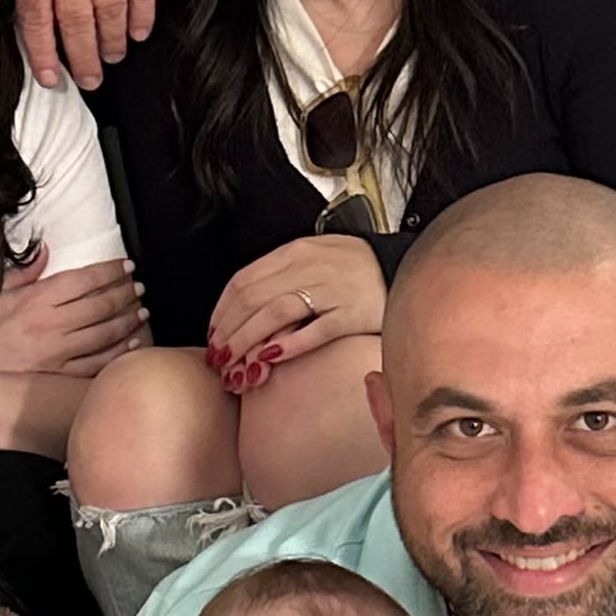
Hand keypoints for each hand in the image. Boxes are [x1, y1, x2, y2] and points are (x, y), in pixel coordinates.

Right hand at [0, 246, 146, 377]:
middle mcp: (50, 324)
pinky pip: (95, 364)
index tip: (125, 267)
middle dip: (124, 294)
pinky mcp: (57, 375)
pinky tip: (131, 344)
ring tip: (141, 311)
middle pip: (100, 305)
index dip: (109, 271)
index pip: (83, 279)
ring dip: (127, 321)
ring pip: (103, 333)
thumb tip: (45, 251)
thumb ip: (24, 272)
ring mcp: (56, 352)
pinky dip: (117, 353)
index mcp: (36, 299)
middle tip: (138, 288)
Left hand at [17, 0, 155, 89]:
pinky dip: (141, 14)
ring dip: (113, 41)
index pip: (36, 21)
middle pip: (76, 26)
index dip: (44, 54)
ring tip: (115, 55)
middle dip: (84, 59)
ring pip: (109, 14)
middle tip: (92, 78)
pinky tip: (141, 28)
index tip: (52, 76)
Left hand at [206, 235, 386, 389]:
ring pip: (276, 313)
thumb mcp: (313, 260)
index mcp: (296, 252)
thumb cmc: (352, 271)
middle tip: (218, 358)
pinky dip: (289, 344)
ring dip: (248, 341)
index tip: (213, 335)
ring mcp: (333, 289)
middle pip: (254, 298)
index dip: (221, 311)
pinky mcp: (353, 313)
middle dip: (229, 331)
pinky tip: (271, 358)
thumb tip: (239, 312)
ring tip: (235, 363)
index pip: (244, 280)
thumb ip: (280, 278)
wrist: (401, 270)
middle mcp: (311, 266)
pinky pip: (315, 330)